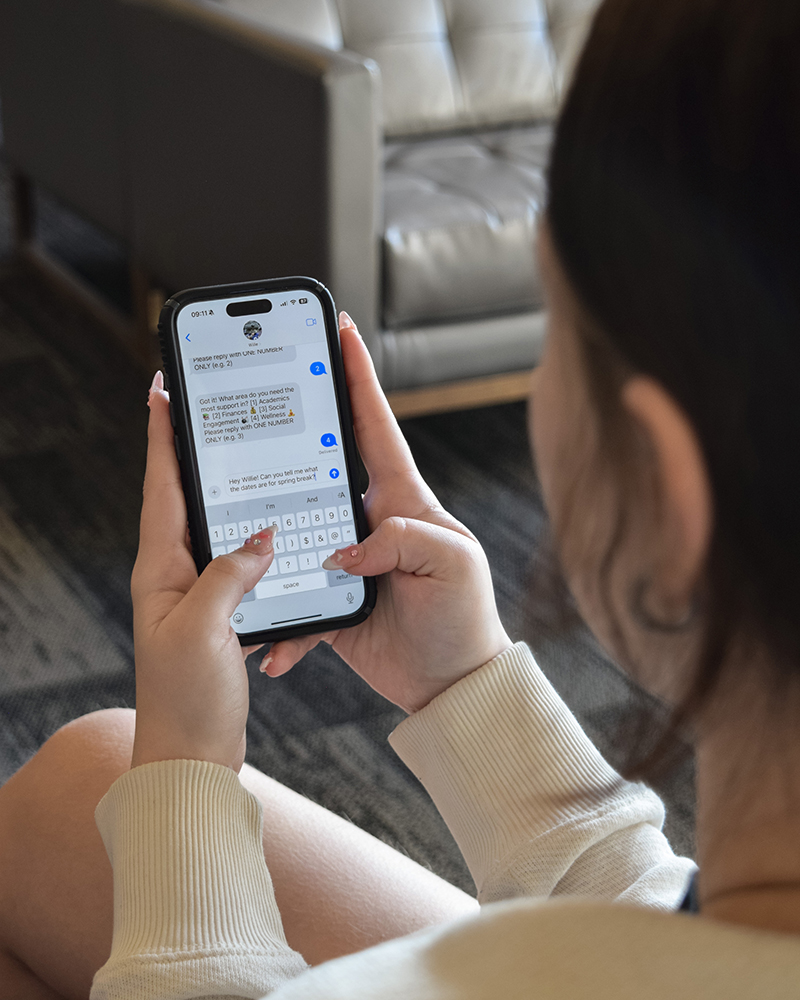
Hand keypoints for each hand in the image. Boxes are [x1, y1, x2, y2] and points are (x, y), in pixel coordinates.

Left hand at [129, 373, 275, 771]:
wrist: (192, 758)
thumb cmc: (186, 700)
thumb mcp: (205, 630)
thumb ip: (231, 575)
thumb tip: (263, 535)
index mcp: (159, 570)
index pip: (160, 487)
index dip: (162, 437)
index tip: (163, 391)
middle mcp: (172, 576)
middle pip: (185, 498)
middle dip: (194, 452)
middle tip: (208, 410)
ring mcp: (196, 595)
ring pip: (215, 528)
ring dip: (228, 494)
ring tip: (245, 457)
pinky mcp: (220, 614)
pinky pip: (238, 564)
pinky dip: (254, 541)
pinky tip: (272, 532)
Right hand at [265, 314, 511, 712]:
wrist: (451, 683)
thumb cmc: (464, 617)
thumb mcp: (453, 565)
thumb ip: (406, 538)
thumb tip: (346, 548)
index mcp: (403, 499)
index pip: (375, 425)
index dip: (358, 376)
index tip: (342, 329)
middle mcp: (370, 520)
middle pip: (319, 465)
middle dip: (289, 434)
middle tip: (254, 406)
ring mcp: (347, 558)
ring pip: (293, 530)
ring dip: (265, 540)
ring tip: (235, 541)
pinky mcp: (330, 599)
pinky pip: (292, 599)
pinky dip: (281, 624)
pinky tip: (271, 648)